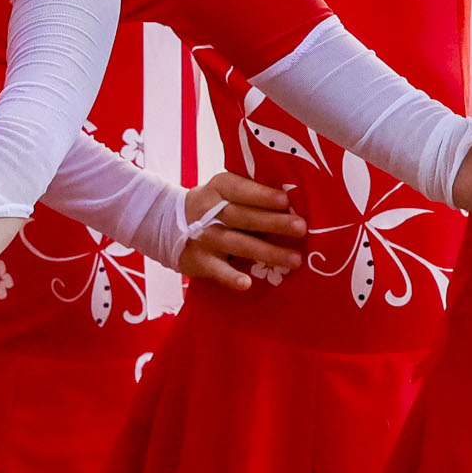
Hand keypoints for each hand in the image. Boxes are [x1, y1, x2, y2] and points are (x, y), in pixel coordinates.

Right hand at [174, 173, 307, 288]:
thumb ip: (253, 194)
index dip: (262, 196)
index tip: (286, 201)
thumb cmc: (217, 206)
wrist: (169, 225)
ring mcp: (205, 237)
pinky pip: (217, 270)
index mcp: (219, 188)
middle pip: (243, 217)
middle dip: (273, 222)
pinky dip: (231, 277)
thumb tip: (296, 202)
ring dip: (267, 251)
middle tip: (302, 228)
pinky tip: (247, 283)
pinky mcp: (200, 261)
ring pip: (237, 244)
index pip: (240, 190)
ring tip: (295, 260)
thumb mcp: (227, 191)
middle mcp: (209, 211)